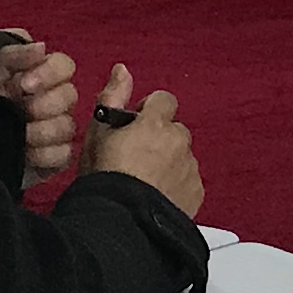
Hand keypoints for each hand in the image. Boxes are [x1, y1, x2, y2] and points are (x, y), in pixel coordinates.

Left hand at [0, 35, 84, 181]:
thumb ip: (12, 56)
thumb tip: (42, 47)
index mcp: (41, 75)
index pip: (65, 66)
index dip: (50, 74)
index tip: (25, 85)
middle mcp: (54, 100)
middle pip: (70, 96)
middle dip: (44, 104)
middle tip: (21, 111)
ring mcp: (56, 129)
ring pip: (67, 126)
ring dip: (42, 131)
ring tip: (19, 134)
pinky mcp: (53, 158)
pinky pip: (63, 154)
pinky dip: (45, 154)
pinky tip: (26, 153)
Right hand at [82, 65, 203, 215]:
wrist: (120, 223)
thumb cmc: (104, 178)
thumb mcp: (97, 133)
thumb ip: (112, 96)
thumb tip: (122, 69)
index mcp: (155, 123)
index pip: (163, 100)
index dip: (148, 112)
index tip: (133, 127)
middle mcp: (178, 142)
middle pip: (174, 130)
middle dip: (160, 139)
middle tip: (136, 159)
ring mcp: (190, 168)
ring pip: (182, 156)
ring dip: (168, 163)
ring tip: (143, 183)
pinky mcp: (196, 193)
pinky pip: (188, 181)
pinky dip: (176, 186)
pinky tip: (155, 197)